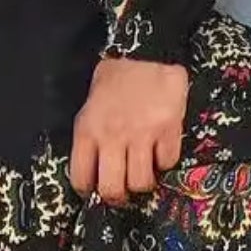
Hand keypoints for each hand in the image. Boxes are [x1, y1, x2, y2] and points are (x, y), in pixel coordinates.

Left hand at [70, 57, 187, 205]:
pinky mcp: (168, 130)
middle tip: (123, 192)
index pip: (81, 179)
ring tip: (143, 171)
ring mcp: (142, 135)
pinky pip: (168, 163)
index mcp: (88, 132)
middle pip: (112, 190)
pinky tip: (161, 149)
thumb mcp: (90, 108)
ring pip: (142, 182)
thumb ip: (91, 138)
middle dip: (118, 198)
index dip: (89, 190)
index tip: (96, 187)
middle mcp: (112, 137)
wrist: (146, 53)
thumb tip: (95, 172)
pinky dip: (165, 161)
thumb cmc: (114, 81)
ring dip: (143, 182)